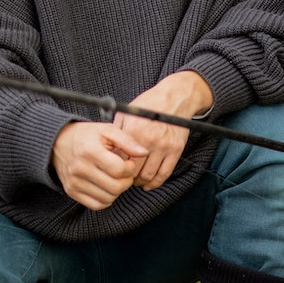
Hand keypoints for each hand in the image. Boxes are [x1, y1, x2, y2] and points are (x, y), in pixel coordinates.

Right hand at [51, 122, 148, 209]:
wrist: (58, 142)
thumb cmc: (86, 136)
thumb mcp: (107, 130)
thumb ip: (128, 141)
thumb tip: (144, 153)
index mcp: (90, 151)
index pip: (119, 170)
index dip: (130, 168)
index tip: (129, 162)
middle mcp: (80, 169)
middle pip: (116, 187)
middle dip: (127, 181)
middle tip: (125, 172)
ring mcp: (74, 182)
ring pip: (108, 198)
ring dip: (118, 190)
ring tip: (115, 178)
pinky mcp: (71, 191)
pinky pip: (96, 205)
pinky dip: (107, 199)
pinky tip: (107, 187)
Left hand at [114, 70, 212, 189]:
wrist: (175, 98)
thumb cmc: (149, 104)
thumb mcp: (127, 113)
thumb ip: (117, 132)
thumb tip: (107, 149)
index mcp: (134, 131)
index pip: (119, 158)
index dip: (113, 167)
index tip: (111, 170)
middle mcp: (149, 140)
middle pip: (133, 170)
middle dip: (126, 177)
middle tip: (121, 179)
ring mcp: (164, 147)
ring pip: (149, 175)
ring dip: (140, 182)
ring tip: (134, 181)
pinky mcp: (176, 150)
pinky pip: (165, 173)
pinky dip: (155, 183)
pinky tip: (149, 184)